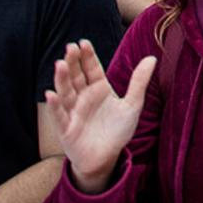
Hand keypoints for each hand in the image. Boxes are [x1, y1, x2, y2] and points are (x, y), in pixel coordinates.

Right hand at [46, 39, 156, 193]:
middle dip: (73, 62)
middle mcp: (83, 97)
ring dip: (62, 79)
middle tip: (70, 47)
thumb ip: (139, 82)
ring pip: (66, 92)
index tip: (83, 43)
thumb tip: (152, 57)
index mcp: (99, 89)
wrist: (106, 158)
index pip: (91, 68)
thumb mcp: (132, 105)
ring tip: (60, 64)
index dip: (87, 56)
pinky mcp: (67, 128)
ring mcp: (73, 112)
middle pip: (76, 76)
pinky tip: (50, 95)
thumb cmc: (117, 130)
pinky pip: (59, 115)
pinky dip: (54, 106)